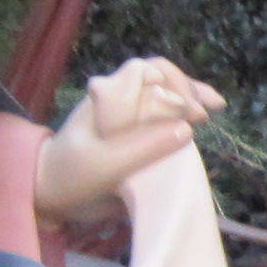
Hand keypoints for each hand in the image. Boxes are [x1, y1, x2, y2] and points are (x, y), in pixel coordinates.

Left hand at [35, 57, 224, 224]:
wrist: (50, 194)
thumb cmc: (72, 175)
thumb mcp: (105, 164)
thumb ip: (143, 146)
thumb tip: (185, 129)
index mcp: (108, 96)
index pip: (144, 72)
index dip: (171, 86)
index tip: (187, 114)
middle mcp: (121, 98)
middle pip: (160, 77)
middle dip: (186, 89)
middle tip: (204, 114)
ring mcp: (129, 114)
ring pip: (165, 93)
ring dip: (191, 97)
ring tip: (216, 107)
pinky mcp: (136, 133)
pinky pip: (164, 116)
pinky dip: (184, 115)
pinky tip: (205, 119)